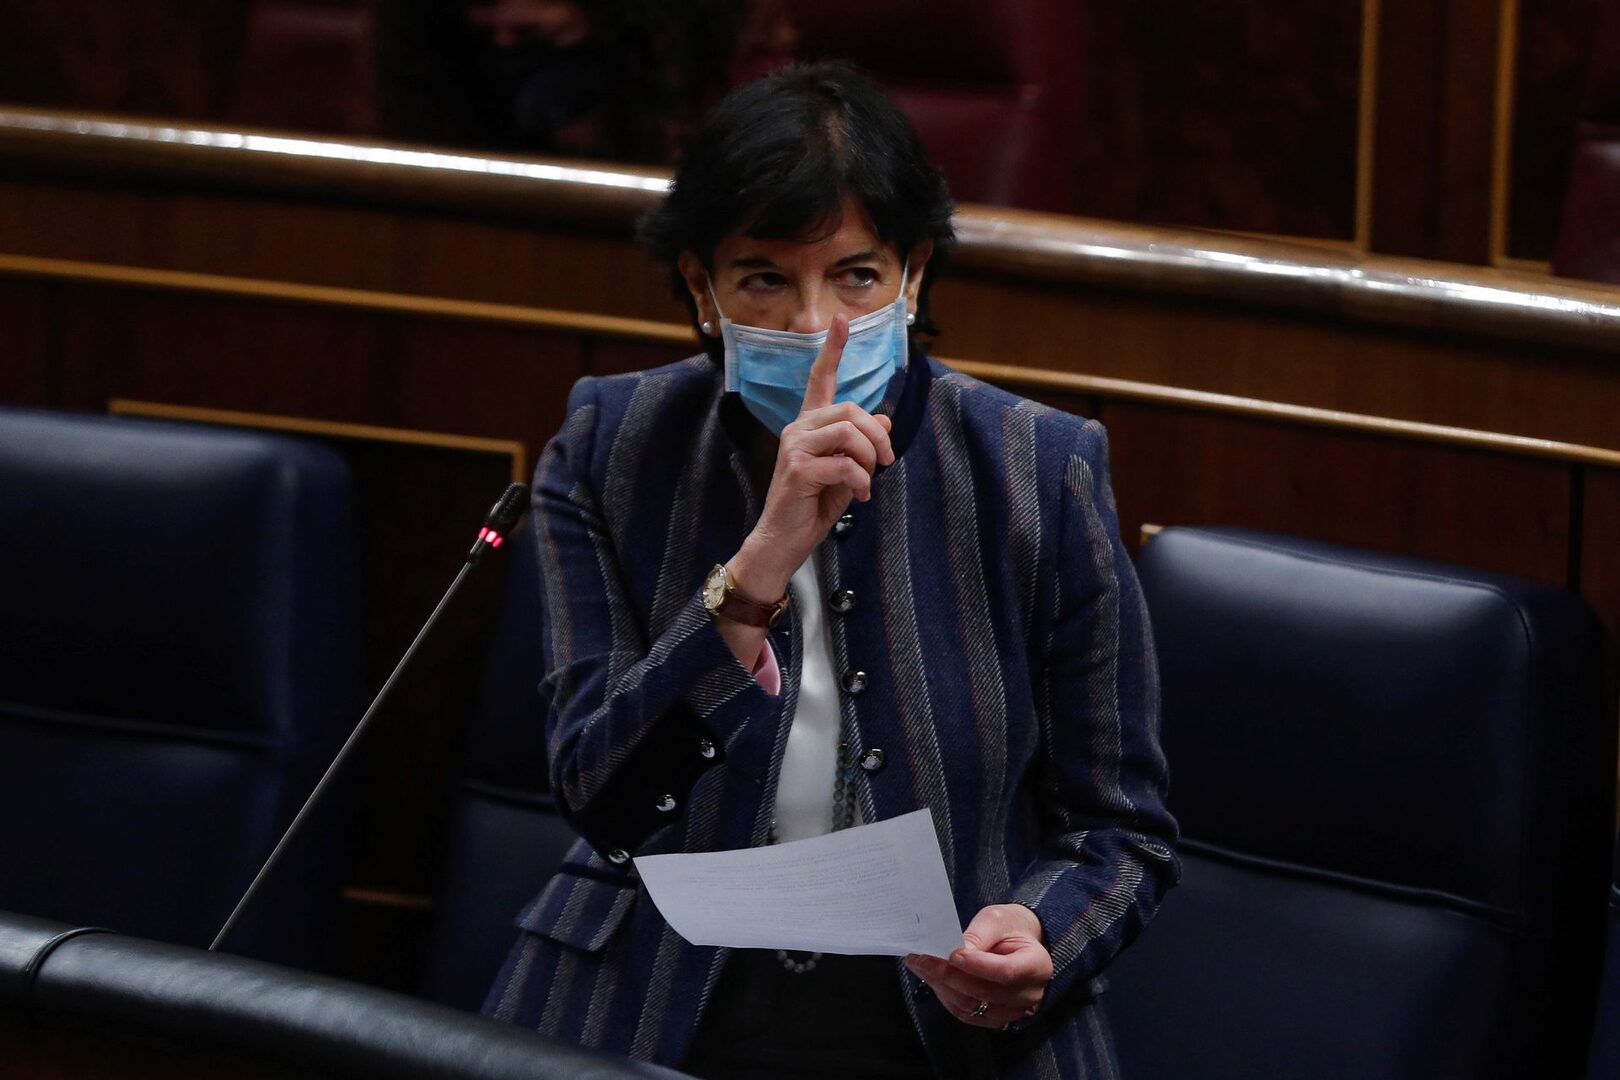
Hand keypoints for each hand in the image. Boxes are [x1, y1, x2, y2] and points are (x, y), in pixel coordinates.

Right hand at [728, 314, 894, 600]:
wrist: (784, 541)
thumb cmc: (812, 506)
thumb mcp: (846, 472)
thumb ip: (862, 445)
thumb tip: (884, 417)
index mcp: (808, 426)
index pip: (820, 379)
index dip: (832, 349)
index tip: (842, 319)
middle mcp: (798, 429)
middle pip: (849, 410)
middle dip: (877, 436)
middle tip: (886, 462)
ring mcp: (794, 447)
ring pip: (849, 433)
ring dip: (869, 459)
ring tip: (867, 482)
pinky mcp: (797, 469)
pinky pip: (844, 464)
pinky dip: (860, 481)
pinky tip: (858, 497)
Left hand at [905, 904, 1051, 1028]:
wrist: (1016, 944)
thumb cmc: (1008, 928)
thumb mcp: (996, 920)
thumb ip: (978, 935)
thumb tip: (953, 952)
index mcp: (1037, 965)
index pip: (1006, 972)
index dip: (977, 966)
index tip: (951, 954)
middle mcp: (1029, 994)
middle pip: (985, 993)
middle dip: (949, 976)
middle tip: (922, 958)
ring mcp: (1013, 1011)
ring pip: (972, 1006)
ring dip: (942, 987)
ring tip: (920, 966)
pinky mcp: (994, 1018)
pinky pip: (966, 1014)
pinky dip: (946, 997)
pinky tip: (931, 979)